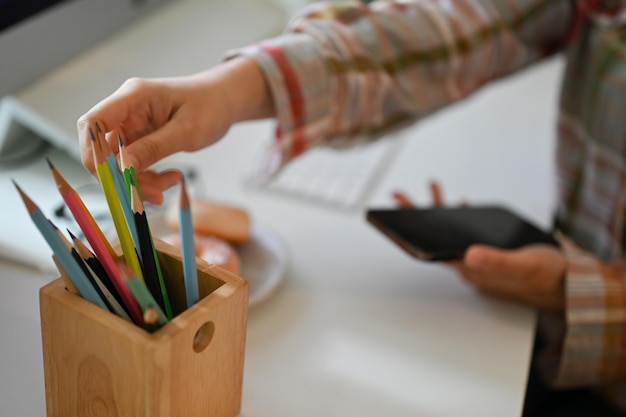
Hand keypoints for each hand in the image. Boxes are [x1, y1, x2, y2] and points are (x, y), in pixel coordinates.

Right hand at [77, 57, 272, 203]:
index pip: (93, 123)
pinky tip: (170, 178)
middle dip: (122, 176)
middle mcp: (126, 110)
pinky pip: (132, 165)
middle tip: (152, 194)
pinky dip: (147, 177)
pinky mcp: (139, 138)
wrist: (223, 101)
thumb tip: (122, 167)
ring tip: (168, 185)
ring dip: (139, 181)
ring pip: (118, 162)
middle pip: (102, 148)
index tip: (115, 179)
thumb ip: (154, 148)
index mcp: (133, 96)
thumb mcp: (186, 131)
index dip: (93, 153)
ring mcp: (131, 125)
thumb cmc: (210, 106)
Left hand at [392, 182, 564, 309]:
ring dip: (440, 211)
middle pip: (436, 237)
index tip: (400, 213)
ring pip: (451, 232)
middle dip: (418, 215)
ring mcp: (479, 256)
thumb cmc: (548, 277)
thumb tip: (468, 253)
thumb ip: (497, 261)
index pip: (433, 249)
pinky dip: (461, 215)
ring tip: (432, 190)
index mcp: (472, 269)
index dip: (414, 230)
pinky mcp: (491, 250)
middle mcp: (471, 264)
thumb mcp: (524, 266)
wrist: (569, 284)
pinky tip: (460, 205)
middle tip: (400, 197)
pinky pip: (468, 231)